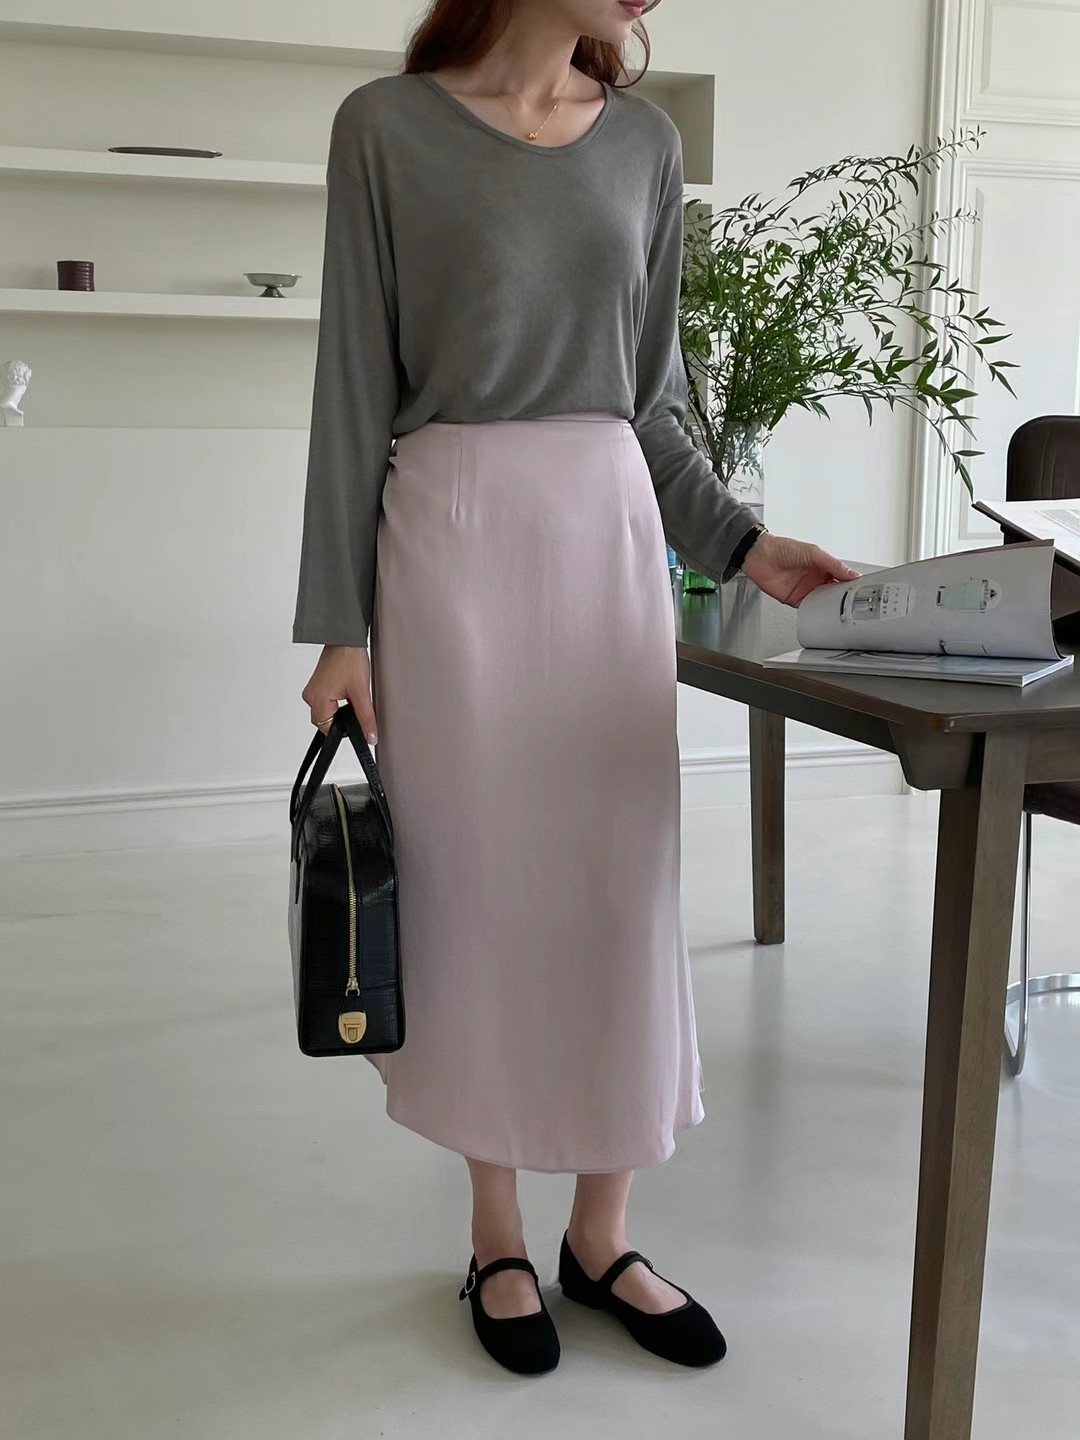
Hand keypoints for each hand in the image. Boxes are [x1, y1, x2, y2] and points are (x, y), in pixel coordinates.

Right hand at [302, 645, 377, 742]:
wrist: (345, 638)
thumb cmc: (349, 658)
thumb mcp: (361, 692)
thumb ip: (366, 717)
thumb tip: (369, 736)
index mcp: (317, 699)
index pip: (327, 729)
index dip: (343, 728)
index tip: (355, 721)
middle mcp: (310, 695)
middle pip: (326, 721)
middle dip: (342, 717)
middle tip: (354, 701)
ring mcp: (313, 689)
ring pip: (327, 710)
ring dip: (339, 708)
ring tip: (350, 692)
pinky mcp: (317, 684)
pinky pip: (325, 700)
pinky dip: (336, 700)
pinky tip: (346, 689)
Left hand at [741, 532, 859, 606]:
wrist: (760, 556)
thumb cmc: (783, 548)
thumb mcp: (813, 552)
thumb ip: (833, 564)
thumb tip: (852, 574)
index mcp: (824, 566)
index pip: (843, 578)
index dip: (852, 585)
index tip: (862, 591)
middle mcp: (817, 579)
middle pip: (835, 593)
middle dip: (843, 599)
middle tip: (854, 605)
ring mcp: (806, 590)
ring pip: (823, 603)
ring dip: (830, 607)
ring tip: (841, 613)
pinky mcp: (795, 600)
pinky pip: (809, 609)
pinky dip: (815, 613)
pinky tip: (821, 615)